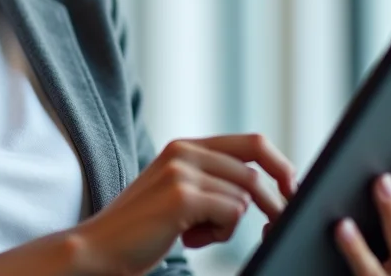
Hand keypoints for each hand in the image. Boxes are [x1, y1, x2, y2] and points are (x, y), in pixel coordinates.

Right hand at [73, 134, 295, 275]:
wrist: (99, 248)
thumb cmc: (143, 229)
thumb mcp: (178, 193)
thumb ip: (211, 181)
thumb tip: (262, 186)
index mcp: (185, 146)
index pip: (251, 142)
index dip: (280, 164)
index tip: (291, 189)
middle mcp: (184, 151)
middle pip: (254, 169)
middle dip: (274, 199)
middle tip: (276, 222)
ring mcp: (182, 171)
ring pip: (243, 195)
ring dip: (230, 224)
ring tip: (197, 233)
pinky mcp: (182, 195)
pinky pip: (231, 213)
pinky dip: (220, 234)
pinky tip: (189, 239)